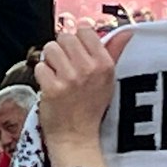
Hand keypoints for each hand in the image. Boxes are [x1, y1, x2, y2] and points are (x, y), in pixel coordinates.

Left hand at [35, 26, 130, 150]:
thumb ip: (114, 52)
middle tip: (65, 66)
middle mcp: (89, 69)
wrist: (76, 137)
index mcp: (105, 64)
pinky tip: (51, 87)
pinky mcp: (52, 88)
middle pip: (65, 37)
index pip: (85, 29)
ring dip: (50, 61)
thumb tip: (126, 32)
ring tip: (57, 75)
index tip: (76, 52)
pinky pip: (40, 66)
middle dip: (61, 49)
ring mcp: (70, 78)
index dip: (77, 39)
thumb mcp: (108, 79)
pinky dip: (42, 75)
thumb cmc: (91, 108)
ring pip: (50, 48)